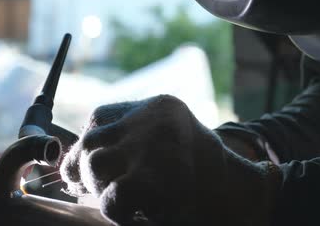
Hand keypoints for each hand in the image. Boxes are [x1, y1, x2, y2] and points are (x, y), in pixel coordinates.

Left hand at [60, 95, 279, 225]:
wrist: (243, 195)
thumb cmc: (203, 175)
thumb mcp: (168, 141)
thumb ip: (131, 139)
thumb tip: (76, 161)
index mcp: (158, 106)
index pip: (100, 118)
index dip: (88, 146)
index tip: (82, 168)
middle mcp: (153, 119)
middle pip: (92, 140)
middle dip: (85, 169)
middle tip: (95, 189)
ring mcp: (152, 146)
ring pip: (94, 165)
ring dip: (101, 189)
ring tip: (124, 200)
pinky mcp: (152, 179)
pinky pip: (110, 197)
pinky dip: (115, 210)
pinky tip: (135, 212)